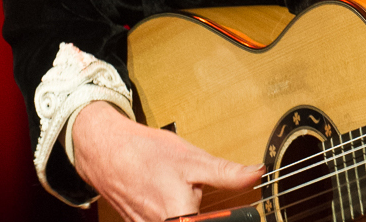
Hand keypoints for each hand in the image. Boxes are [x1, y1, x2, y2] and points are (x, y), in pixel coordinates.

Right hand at [72, 101, 263, 221]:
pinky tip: (168, 195)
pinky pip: (164, 221)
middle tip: (198, 191)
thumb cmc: (148, 153)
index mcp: (180, 218)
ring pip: (180, 221)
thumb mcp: (194, 159)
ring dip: (189, 211)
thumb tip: (257, 174)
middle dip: (205, 212)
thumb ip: (227, 173)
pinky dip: (173, 213)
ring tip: (181, 189)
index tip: (237, 215)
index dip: (223, 219)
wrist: (107, 151)